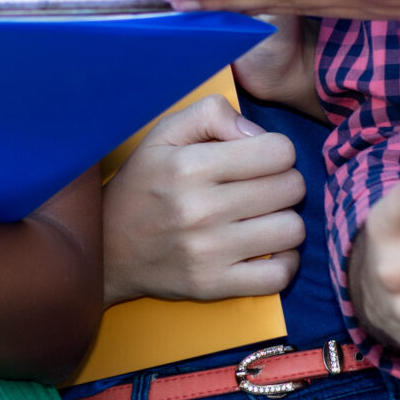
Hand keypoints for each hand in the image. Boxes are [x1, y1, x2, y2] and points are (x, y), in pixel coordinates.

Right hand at [100, 96, 302, 306]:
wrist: (106, 248)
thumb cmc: (142, 185)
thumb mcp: (163, 134)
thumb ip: (211, 113)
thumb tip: (256, 133)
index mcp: (190, 165)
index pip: (279, 151)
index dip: (276, 151)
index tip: (258, 159)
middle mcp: (201, 209)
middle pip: (292, 188)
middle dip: (284, 182)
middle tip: (262, 188)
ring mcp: (209, 251)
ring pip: (292, 230)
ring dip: (285, 221)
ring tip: (263, 217)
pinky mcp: (214, 285)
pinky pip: (280, 275)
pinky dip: (284, 262)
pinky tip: (267, 249)